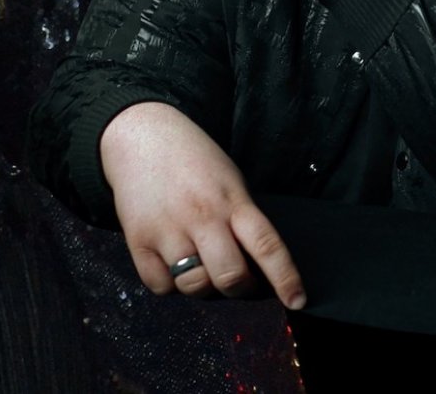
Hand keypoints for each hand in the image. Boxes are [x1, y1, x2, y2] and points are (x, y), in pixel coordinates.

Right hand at [99, 101, 305, 309]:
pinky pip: (161, 286)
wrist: (141, 133)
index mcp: (232, 200)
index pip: (266, 245)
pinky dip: (169, 282)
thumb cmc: (193, 159)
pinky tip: (170, 260)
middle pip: (230, 277)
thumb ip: (242, 219)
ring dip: (202, 285)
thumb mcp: (230, 180)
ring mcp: (168, 230)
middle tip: (236, 279)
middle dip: (239, 287)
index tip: (297, 301)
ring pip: (194, 287)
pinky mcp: (138, 240)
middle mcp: (202, 216)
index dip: (285, 278)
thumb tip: (256, 267)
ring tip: (198, 262)